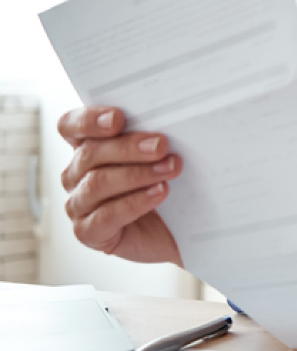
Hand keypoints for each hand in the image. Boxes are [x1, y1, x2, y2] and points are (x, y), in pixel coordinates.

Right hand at [59, 107, 183, 266]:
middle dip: (129, 147)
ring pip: (97, 184)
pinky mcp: (88, 232)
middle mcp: (75, 175)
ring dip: (137, 174)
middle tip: (161, 145)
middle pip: (89, 154)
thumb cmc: (160, 185)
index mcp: (86, 147)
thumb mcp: (156, 157)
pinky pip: (105, 216)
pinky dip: (135, 202)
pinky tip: (159, 192)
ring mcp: (78, 205)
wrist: (172, 230)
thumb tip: (161, 128)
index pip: (69, 126)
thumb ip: (149, 138)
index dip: (88, 120)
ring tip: (169, 170)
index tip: (118, 118)